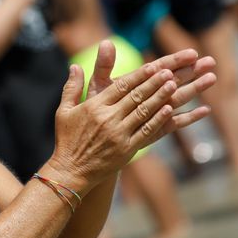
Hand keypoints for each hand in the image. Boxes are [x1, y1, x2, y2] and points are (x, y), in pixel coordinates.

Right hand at [50, 41, 215, 190]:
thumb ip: (71, 87)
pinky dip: (158, 120)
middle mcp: (107, 118)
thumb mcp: (63, 111)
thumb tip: (75, 66)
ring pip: (143, 112)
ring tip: (174, 85)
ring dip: (160, 97)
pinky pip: (146, 132)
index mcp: (93, 106)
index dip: (138, 76)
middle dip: (153, 83)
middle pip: (135, 96)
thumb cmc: (67, 140)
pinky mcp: (126, 149)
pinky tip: (170, 110)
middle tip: (169, 72)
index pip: (120, 87)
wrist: (71, 171)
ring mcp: (118, 134)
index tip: (152, 66)